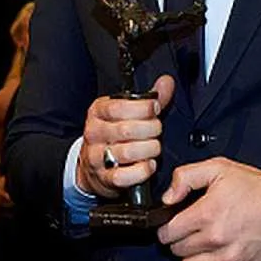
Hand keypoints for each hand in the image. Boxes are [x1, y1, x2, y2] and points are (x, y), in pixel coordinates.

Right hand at [76, 75, 174, 197]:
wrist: (93, 165)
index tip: (155, 109)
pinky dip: (142, 171)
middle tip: (157, 130)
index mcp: (98, 111)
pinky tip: (149, 165)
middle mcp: (94, 132)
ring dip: (149, 150)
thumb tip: (167, 82)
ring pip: (127, 152)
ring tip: (154, 147)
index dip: (144, 108)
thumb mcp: (128, 112)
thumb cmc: (116, 134)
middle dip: (151, 129)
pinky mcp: (104, 178)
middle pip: (127, 129)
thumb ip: (149, 99)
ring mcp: (97, 156)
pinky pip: (125, 176)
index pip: (120, 107)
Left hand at [156, 158, 260, 260]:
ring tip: (201, 244)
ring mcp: (229, 258)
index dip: (167, 226)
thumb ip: (185, 177)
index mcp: (208, 213)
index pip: (168, 233)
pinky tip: (213, 256)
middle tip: (191, 229)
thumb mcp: (218, 167)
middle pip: (177, 251)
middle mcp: (217, 239)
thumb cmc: (256, 187)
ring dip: (190, 257)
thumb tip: (168, 197)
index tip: (174, 223)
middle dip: (179, 240)